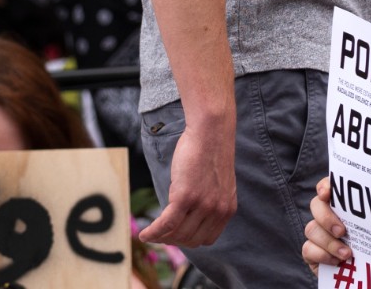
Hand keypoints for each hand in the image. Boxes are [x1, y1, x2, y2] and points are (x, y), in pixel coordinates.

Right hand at [137, 104, 237, 248]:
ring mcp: (202, 205)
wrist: (211, 131)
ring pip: (177, 234)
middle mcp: (217, 211)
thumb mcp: (215, 183)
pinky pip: (166, 224)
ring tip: (150, 233)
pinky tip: (144, 234)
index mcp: (226, 209)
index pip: (207, 238)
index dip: (189, 240)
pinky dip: (153, 232)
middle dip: (173, 240)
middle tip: (159, 234)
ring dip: (161, 237)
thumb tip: (189, 217)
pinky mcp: (186, 197)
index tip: (176, 235)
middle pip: (191, 240)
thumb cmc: (209, 152)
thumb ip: (208, 202)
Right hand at [301, 176, 353, 274]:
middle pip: (316, 205)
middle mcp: (327, 215)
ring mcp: (318, 234)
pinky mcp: (312, 252)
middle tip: (342, 231)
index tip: (327, 193)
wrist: (364, 273)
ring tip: (347, 254)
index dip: (325, 186)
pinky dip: (322, 255)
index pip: (329, 186)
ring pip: (311, 228)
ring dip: (329, 242)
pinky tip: (337, 261)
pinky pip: (308, 249)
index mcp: (344, 206)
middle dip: (326, 217)